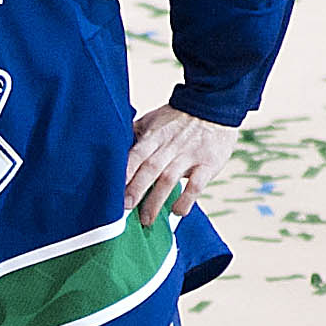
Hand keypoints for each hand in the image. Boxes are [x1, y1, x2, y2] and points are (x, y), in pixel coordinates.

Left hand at [124, 104, 239, 227]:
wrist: (213, 106)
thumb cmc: (177, 118)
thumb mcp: (152, 120)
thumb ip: (134, 136)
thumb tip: (112, 150)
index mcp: (154, 136)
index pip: (135, 155)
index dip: (123, 173)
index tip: (112, 191)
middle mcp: (170, 146)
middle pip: (150, 169)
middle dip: (135, 190)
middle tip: (124, 210)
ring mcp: (189, 155)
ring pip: (169, 179)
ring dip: (156, 201)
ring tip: (146, 220)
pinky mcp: (208, 164)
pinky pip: (196, 185)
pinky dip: (186, 200)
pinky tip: (177, 212)